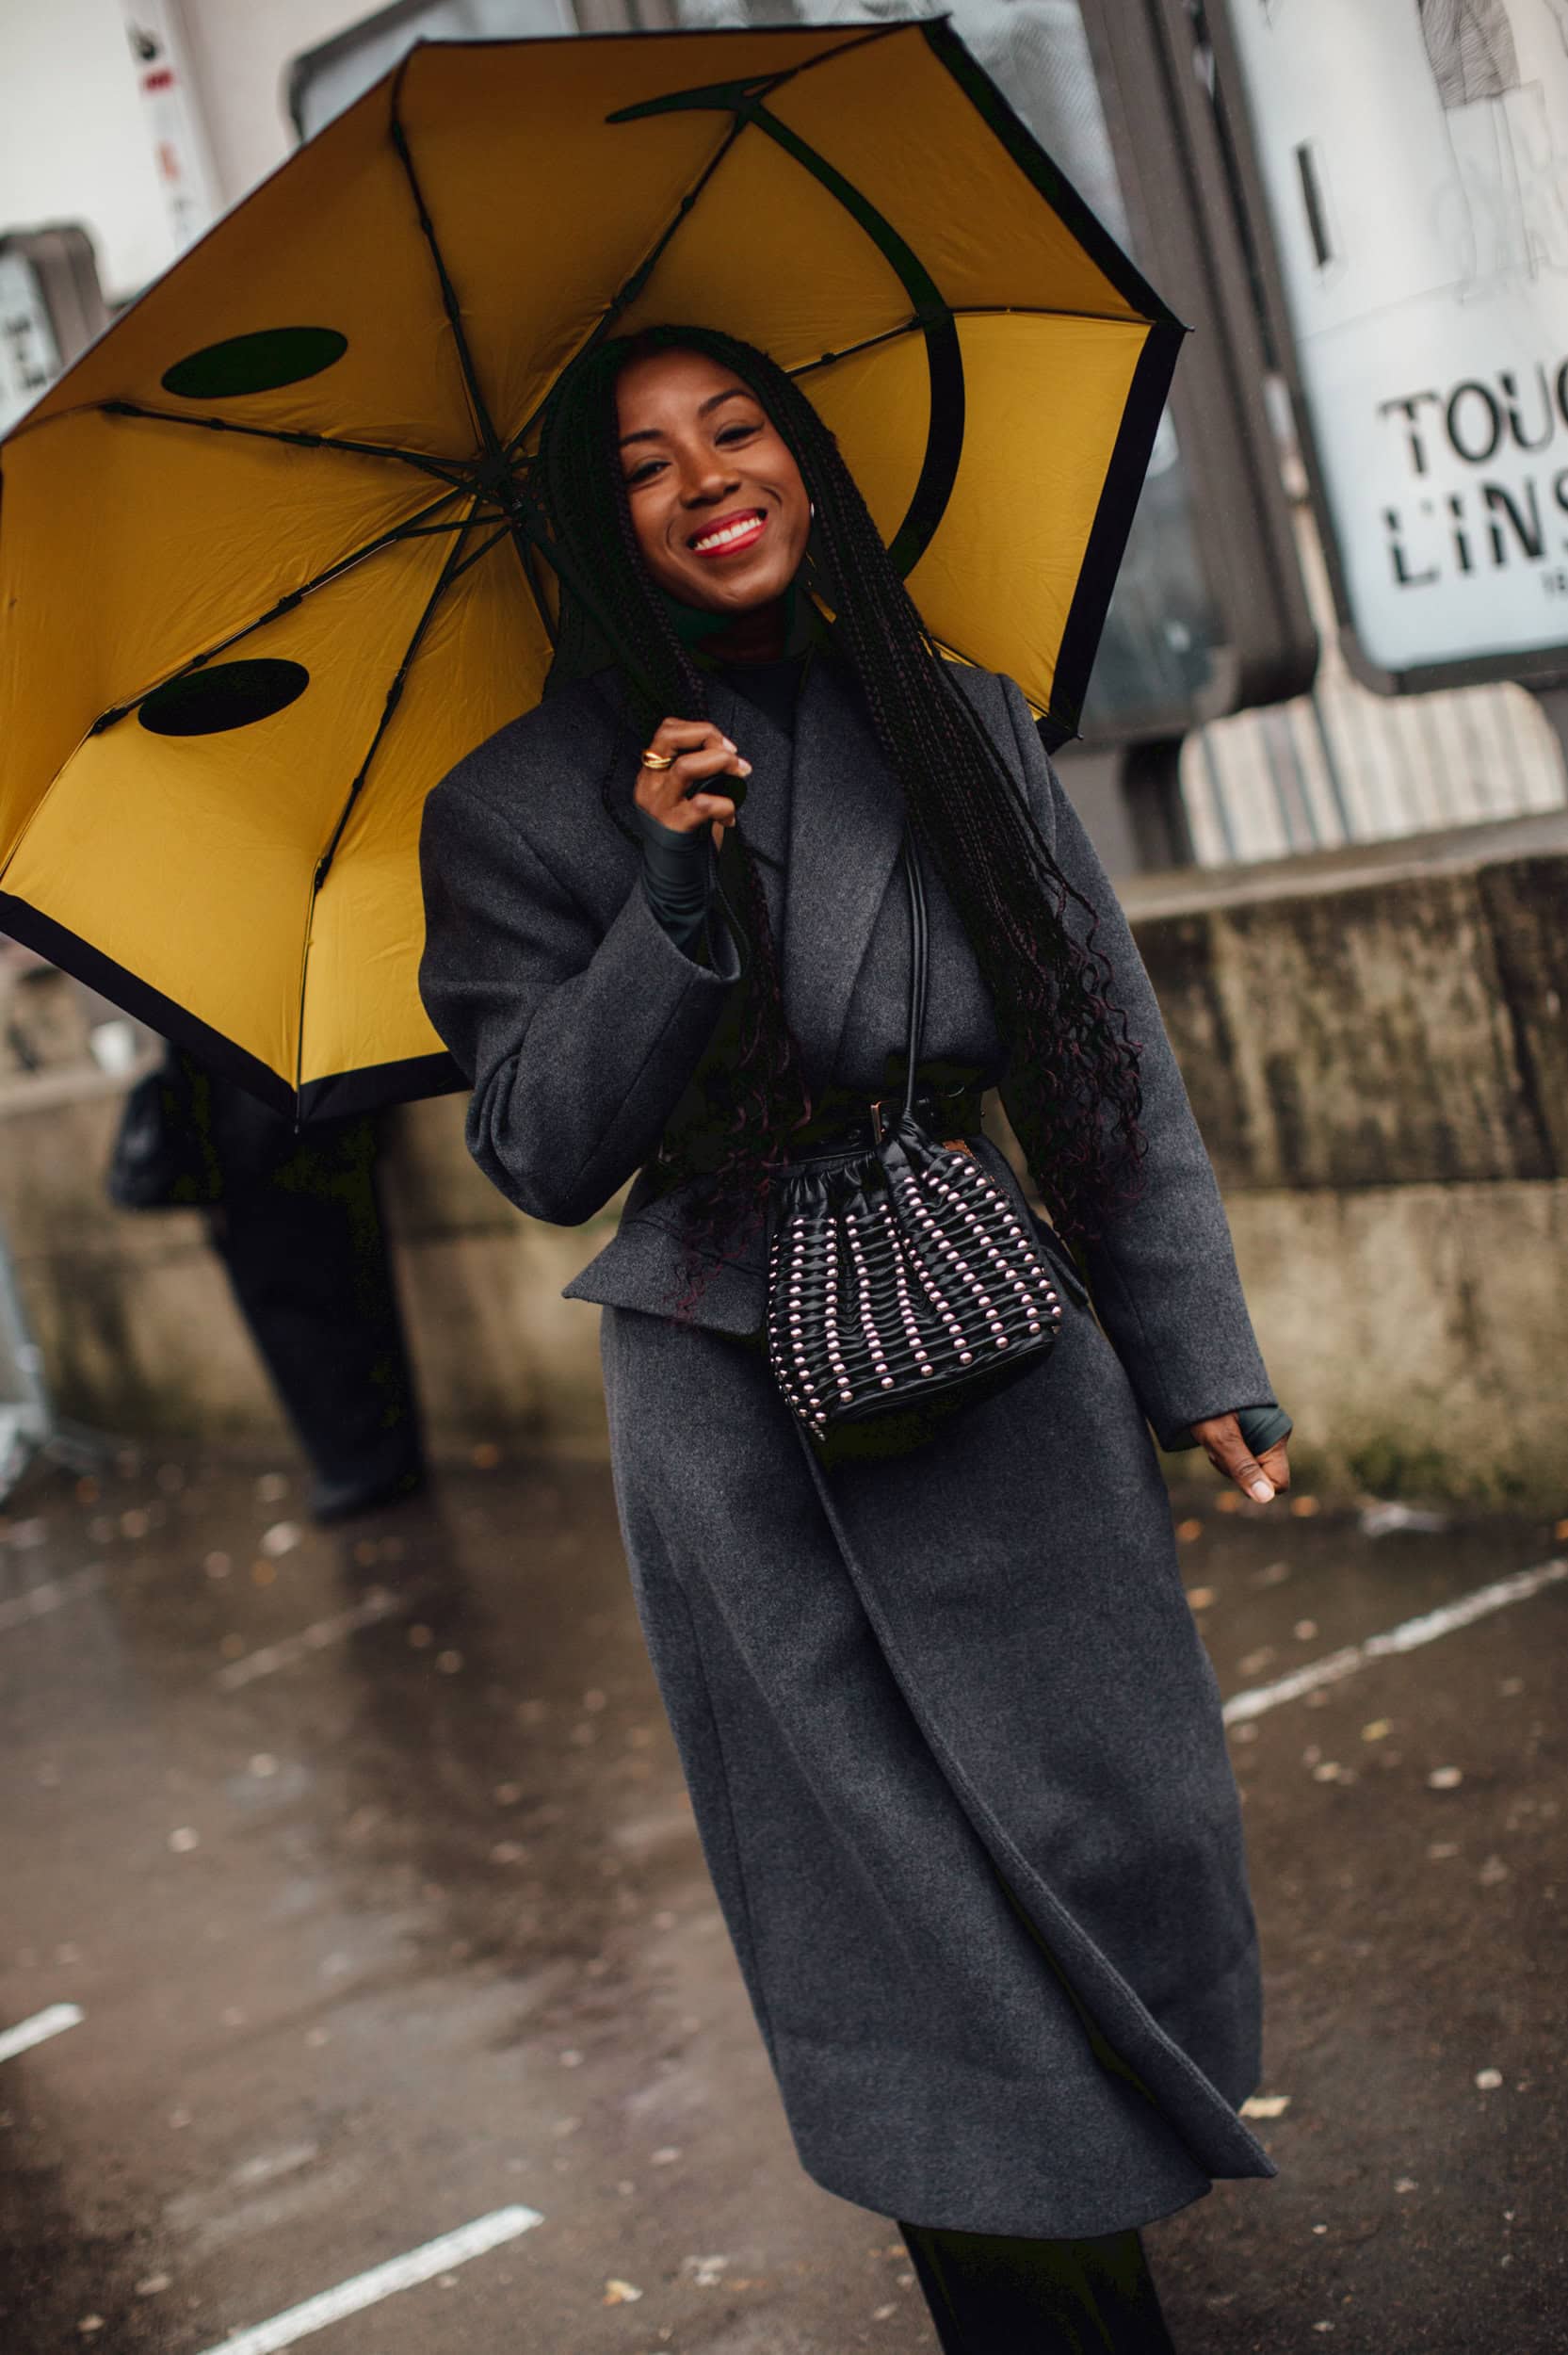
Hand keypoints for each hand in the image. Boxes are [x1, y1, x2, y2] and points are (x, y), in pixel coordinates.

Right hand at [636, 718, 751, 853]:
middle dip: (707, 736)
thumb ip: (699, 773)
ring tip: (738, 774)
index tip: (724, 745)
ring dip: (720, 763)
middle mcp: (650, 785)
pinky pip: (703, 805)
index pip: (666, 730)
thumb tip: (730, 756)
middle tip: (731, 754)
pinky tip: (730, 818)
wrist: (671, 878)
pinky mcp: (674, 826)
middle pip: (669, 737)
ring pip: (686, 767)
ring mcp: (660, 805)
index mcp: (651, 774)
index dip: (699, 729)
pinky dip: (725, 805)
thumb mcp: (685, 797)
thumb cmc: (686, 834)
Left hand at [1188, 1411, 1290, 1504]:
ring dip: (1225, 1459)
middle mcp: (1273, 1437)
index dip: (1256, 1483)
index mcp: (1276, 1437)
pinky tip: (1213, 1435)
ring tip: (1212, 1435)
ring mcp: (1260, 1436)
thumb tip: (1265, 1498)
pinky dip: (1223, 1451)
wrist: (1195, 1375)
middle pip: (1258, 1477)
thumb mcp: (1221, 1438)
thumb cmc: (1206, 1405)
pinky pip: (1237, 1457)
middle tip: (1217, 1445)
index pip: (1279, 1483)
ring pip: (1245, 1468)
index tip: (1232, 1465)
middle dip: (1235, 1469)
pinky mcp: (1248, 1433)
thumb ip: (1243, 1467)